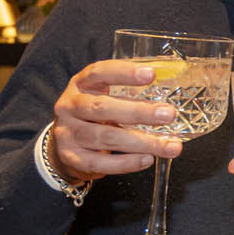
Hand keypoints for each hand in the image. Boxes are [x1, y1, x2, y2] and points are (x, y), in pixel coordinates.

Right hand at [50, 60, 181, 182]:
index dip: (124, 72)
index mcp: (80, 85)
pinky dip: (127, 163)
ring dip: (142, 142)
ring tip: (168, 146)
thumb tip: (168, 97)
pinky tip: (147, 159)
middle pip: (102, 107)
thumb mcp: (104, 97)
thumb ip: (128, 94)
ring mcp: (68, 133)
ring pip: (106, 138)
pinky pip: (101, 163)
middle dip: (139, 112)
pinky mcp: (72, 158)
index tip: (151, 74)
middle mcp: (70, 106)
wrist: (64, 145)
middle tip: (168, 115)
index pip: (99, 72)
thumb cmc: (94, 116)